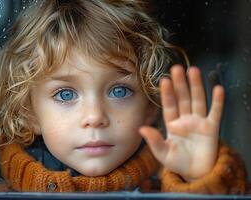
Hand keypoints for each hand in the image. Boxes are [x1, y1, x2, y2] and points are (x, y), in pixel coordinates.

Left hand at [140, 65, 224, 180]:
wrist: (195, 173)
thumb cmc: (177, 162)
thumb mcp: (162, 153)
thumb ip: (154, 141)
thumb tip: (141, 129)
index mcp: (172, 124)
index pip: (169, 105)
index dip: (167, 93)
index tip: (164, 80)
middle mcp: (185, 119)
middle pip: (182, 98)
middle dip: (180, 84)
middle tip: (176, 68)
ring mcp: (199, 122)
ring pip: (197, 100)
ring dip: (196, 86)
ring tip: (193, 70)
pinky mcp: (212, 128)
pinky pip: (216, 113)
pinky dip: (218, 101)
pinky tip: (217, 88)